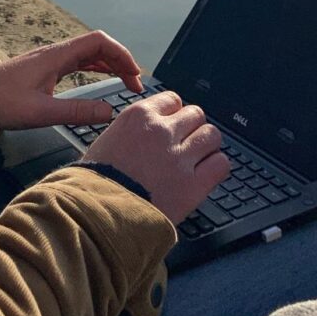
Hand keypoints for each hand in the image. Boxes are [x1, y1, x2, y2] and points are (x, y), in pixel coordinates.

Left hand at [0, 30, 142, 130]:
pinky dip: (97, 67)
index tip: (135, 75)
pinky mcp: (48, 68)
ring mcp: (53, 59)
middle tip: (136, 85)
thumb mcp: (41, 113)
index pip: (99, 42)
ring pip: (90, 53)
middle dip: (121, 60)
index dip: (121, 54)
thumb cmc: (5, 103)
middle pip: (98, 46)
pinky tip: (105, 78)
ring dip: (111, 64)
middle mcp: (58, 52)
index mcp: (58, 56)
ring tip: (127, 83)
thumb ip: (76, 112)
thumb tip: (110, 112)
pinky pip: (80, 61)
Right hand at [83, 89, 229, 227]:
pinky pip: (220, 164)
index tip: (174, 126)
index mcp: (138, 116)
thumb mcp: (106, 142)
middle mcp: (161, 131)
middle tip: (187, 144)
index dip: (175, 114)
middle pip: (196, 114)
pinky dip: (217, 167)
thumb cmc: (95, 183)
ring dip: (207, 146)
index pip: (172, 100)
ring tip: (200, 159)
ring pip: (212, 135)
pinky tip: (207, 174)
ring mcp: (179, 157)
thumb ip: (131, 131)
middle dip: (193, 128)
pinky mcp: (193, 185)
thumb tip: (143, 132)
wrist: (97, 215)